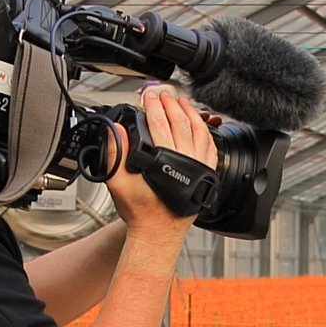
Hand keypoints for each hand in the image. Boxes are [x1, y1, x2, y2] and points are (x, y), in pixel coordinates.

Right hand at [101, 85, 216, 241]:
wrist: (158, 232)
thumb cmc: (141, 211)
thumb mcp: (117, 183)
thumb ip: (115, 154)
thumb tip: (115, 130)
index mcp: (164, 161)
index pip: (158, 123)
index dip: (152, 105)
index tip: (148, 95)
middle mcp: (185, 162)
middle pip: (180, 122)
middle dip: (170, 104)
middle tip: (163, 93)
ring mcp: (199, 168)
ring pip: (198, 131)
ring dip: (190, 113)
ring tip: (181, 101)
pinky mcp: (206, 174)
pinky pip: (210, 146)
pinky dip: (205, 131)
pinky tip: (200, 123)